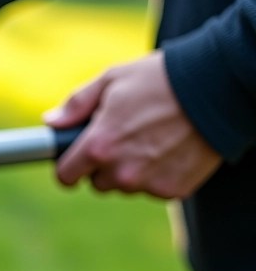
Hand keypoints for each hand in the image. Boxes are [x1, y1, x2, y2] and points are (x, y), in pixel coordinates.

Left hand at [46, 51, 221, 198]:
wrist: (218, 88)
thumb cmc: (161, 79)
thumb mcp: (112, 80)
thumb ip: (76, 105)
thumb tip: (51, 122)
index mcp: (99, 146)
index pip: (66, 176)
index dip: (68, 168)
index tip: (74, 162)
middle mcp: (121, 171)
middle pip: (98, 183)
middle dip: (105, 165)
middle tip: (125, 137)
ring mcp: (148, 183)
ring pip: (127, 186)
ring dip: (132, 170)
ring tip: (152, 138)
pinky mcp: (173, 190)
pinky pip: (154, 189)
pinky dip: (159, 174)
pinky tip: (171, 149)